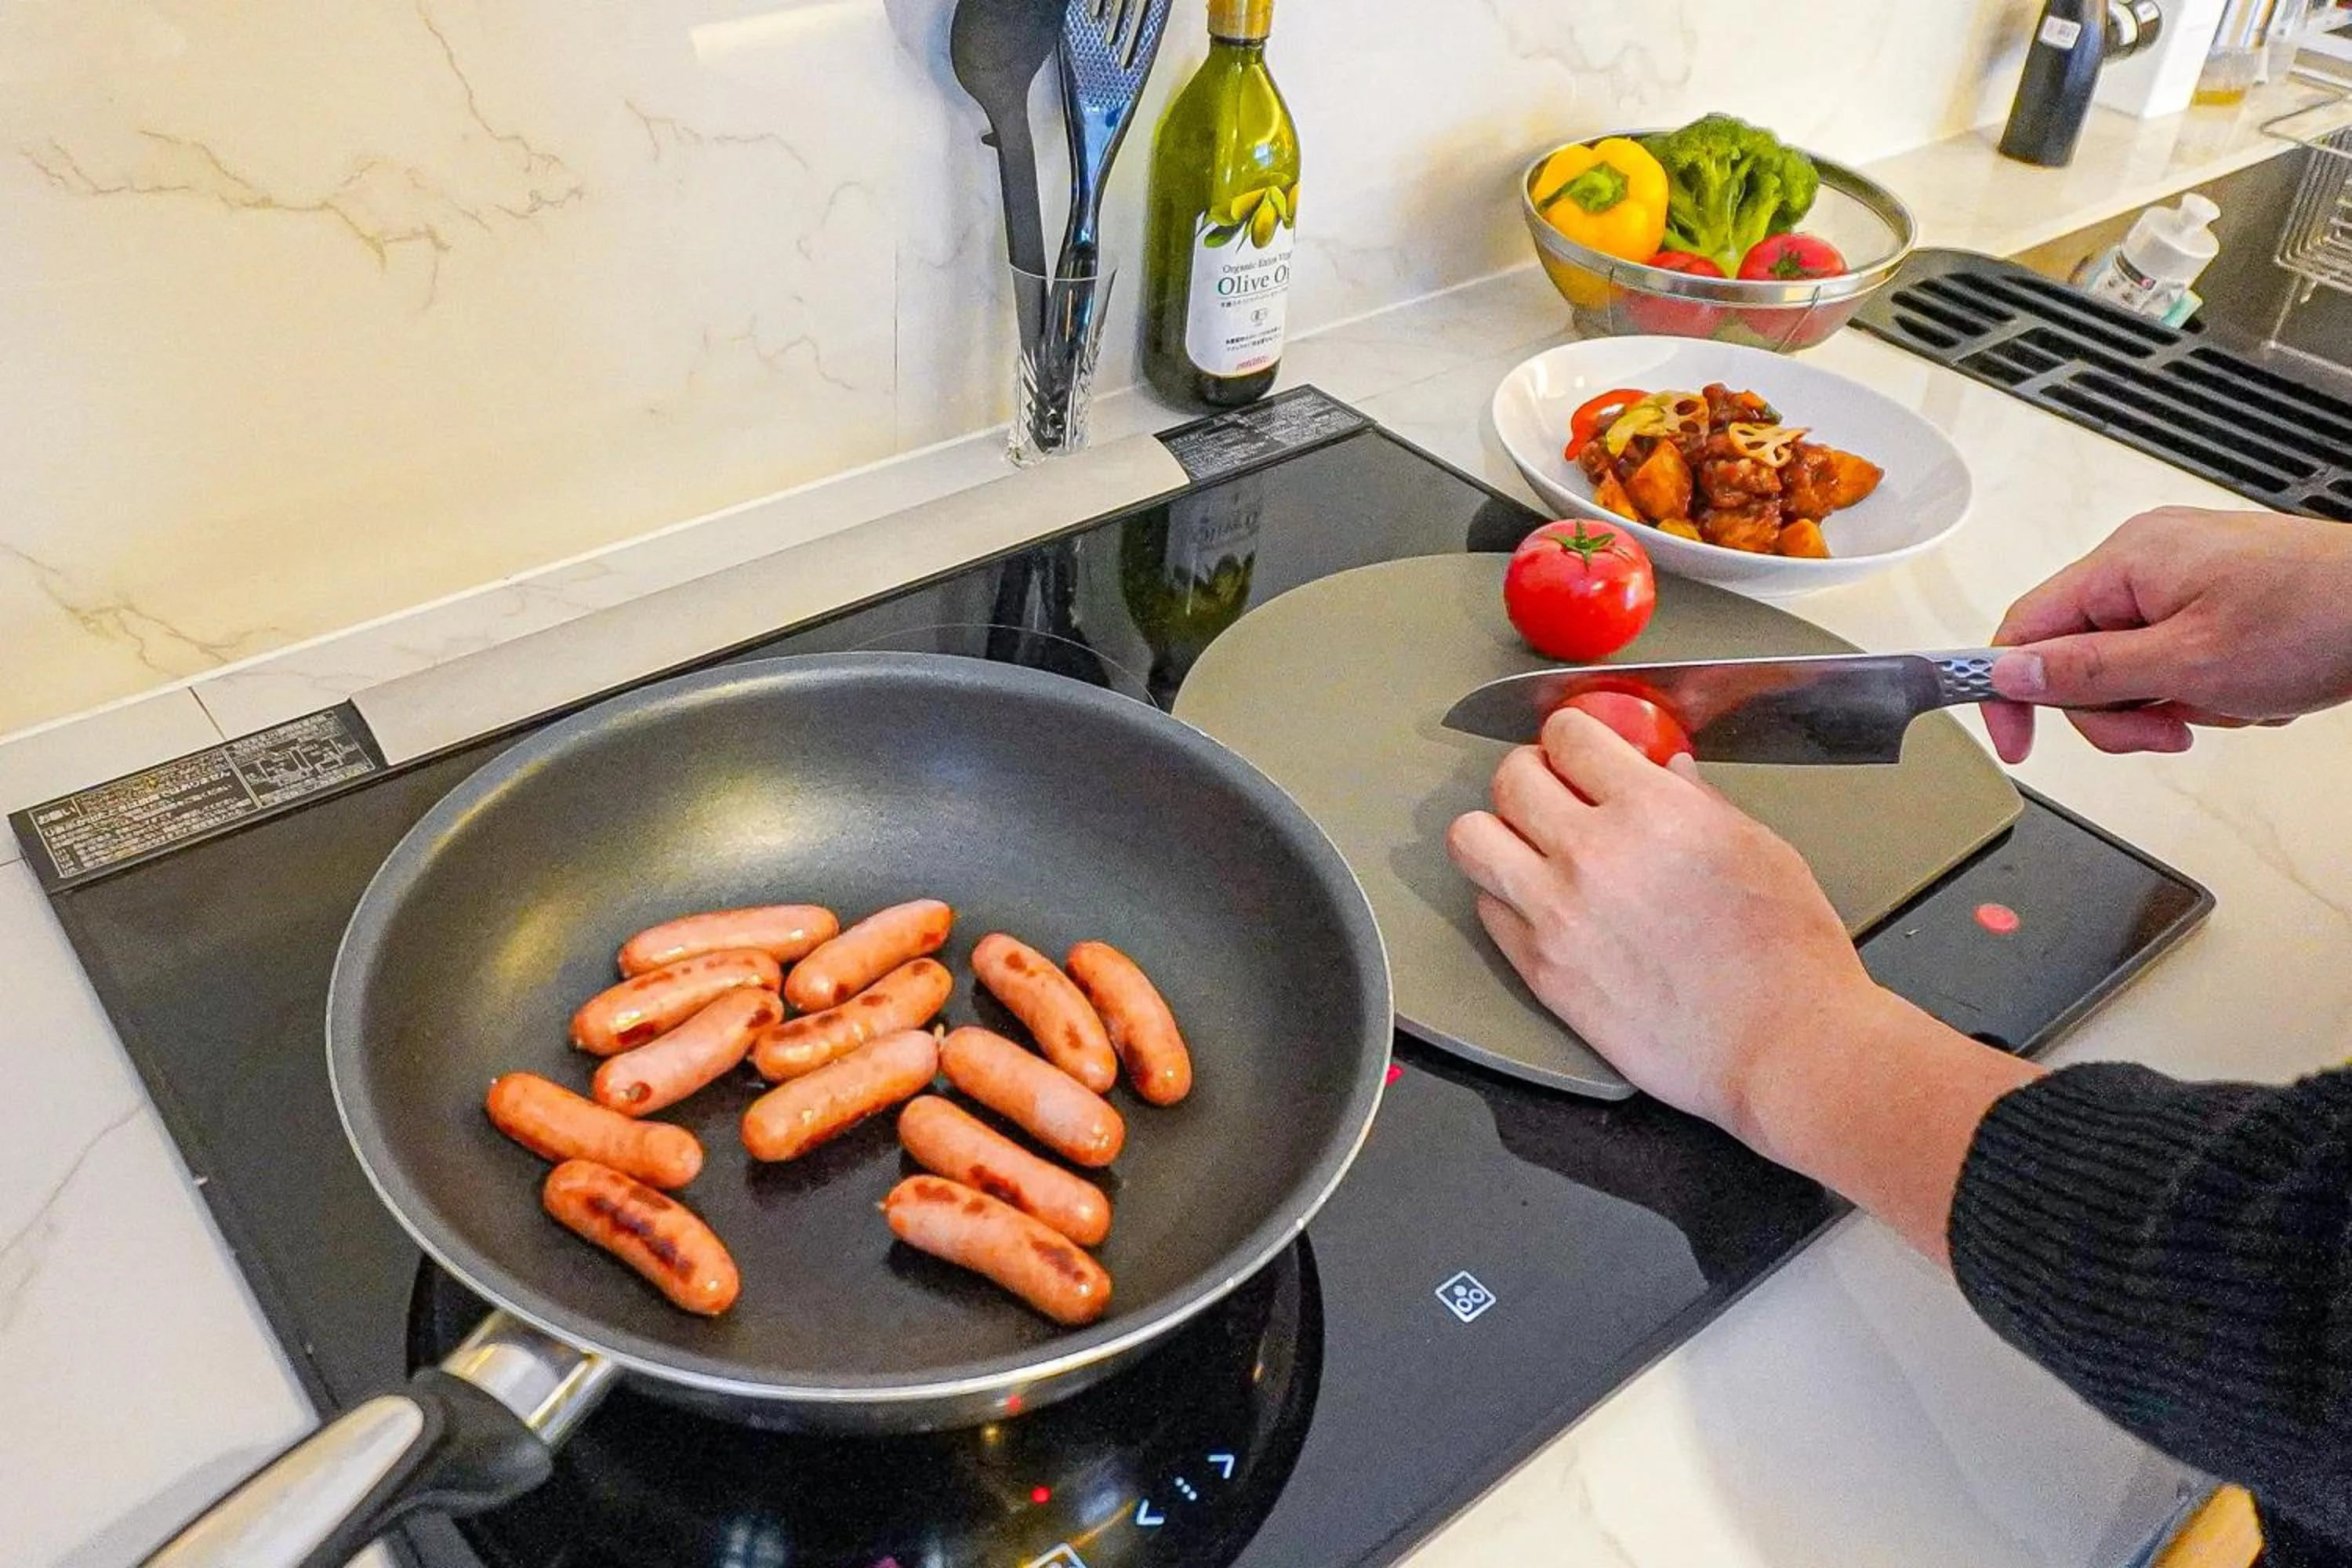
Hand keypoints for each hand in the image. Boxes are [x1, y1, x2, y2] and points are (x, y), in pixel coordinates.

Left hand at [1444, 707, 1878, 1134]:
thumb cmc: (1787, 954)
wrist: (1781, 1046)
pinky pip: (1487, 910)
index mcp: (1650, 810)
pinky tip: (1543, 905)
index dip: (1573, 736)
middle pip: (1508, 779)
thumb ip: (1698, 801)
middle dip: (1531, 774)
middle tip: (1553, 791)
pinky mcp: (1542, 971)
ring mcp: (1556, 915)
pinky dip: (1506, 898)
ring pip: (1472, 840)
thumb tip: (1666, 771)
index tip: (1580, 749)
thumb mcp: (1759, 849)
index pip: (1568, 735)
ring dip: (1498, 833)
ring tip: (1530, 845)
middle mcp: (1590, 855)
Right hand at [1984, 507, 2351, 761]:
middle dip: (2119, 709)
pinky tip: (2247, 686)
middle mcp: (2145, 560)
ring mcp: (2180, 575)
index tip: (2017, 743)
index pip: (2024, 628)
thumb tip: (2008, 672)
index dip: (2009, 691)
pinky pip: (2170, 656)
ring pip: (2127, 666)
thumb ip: (2088, 672)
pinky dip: (2201, 686)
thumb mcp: (2188, 663)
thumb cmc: (2319, 618)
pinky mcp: (2211, 594)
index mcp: (2126, 563)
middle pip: (2077, 656)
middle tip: (2168, 729)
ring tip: (2226, 702)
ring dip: (2168, 701)